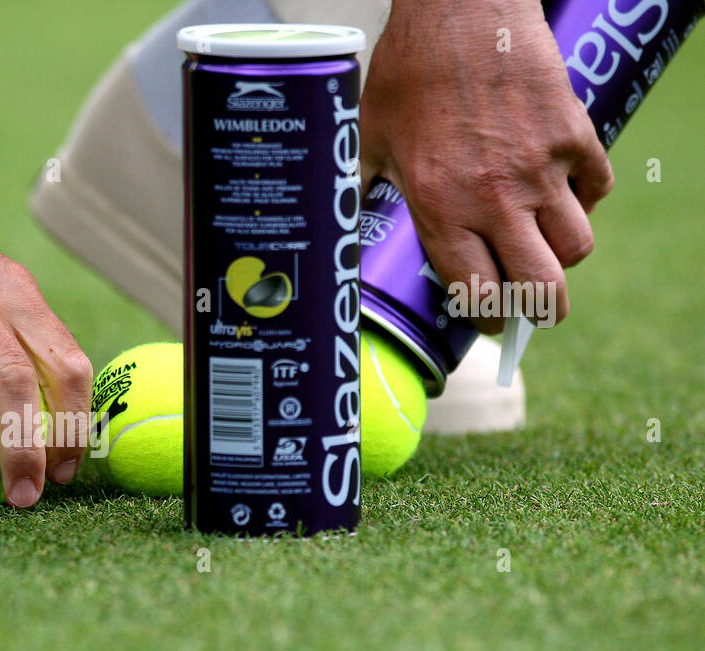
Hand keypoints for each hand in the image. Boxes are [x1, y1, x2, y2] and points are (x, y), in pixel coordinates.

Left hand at [361, 0, 614, 330]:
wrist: (460, 9)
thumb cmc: (406, 73)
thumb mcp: (369, 141)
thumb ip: (368, 192)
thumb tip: (351, 229)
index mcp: (441, 208)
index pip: (480, 295)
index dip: (488, 319)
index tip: (489, 320)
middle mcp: (496, 198)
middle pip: (543, 288)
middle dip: (541, 311)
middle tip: (533, 307)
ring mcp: (541, 168)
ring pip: (577, 246)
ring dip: (562, 256)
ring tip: (543, 247)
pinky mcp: (574, 134)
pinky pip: (597, 188)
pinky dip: (586, 198)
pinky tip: (561, 191)